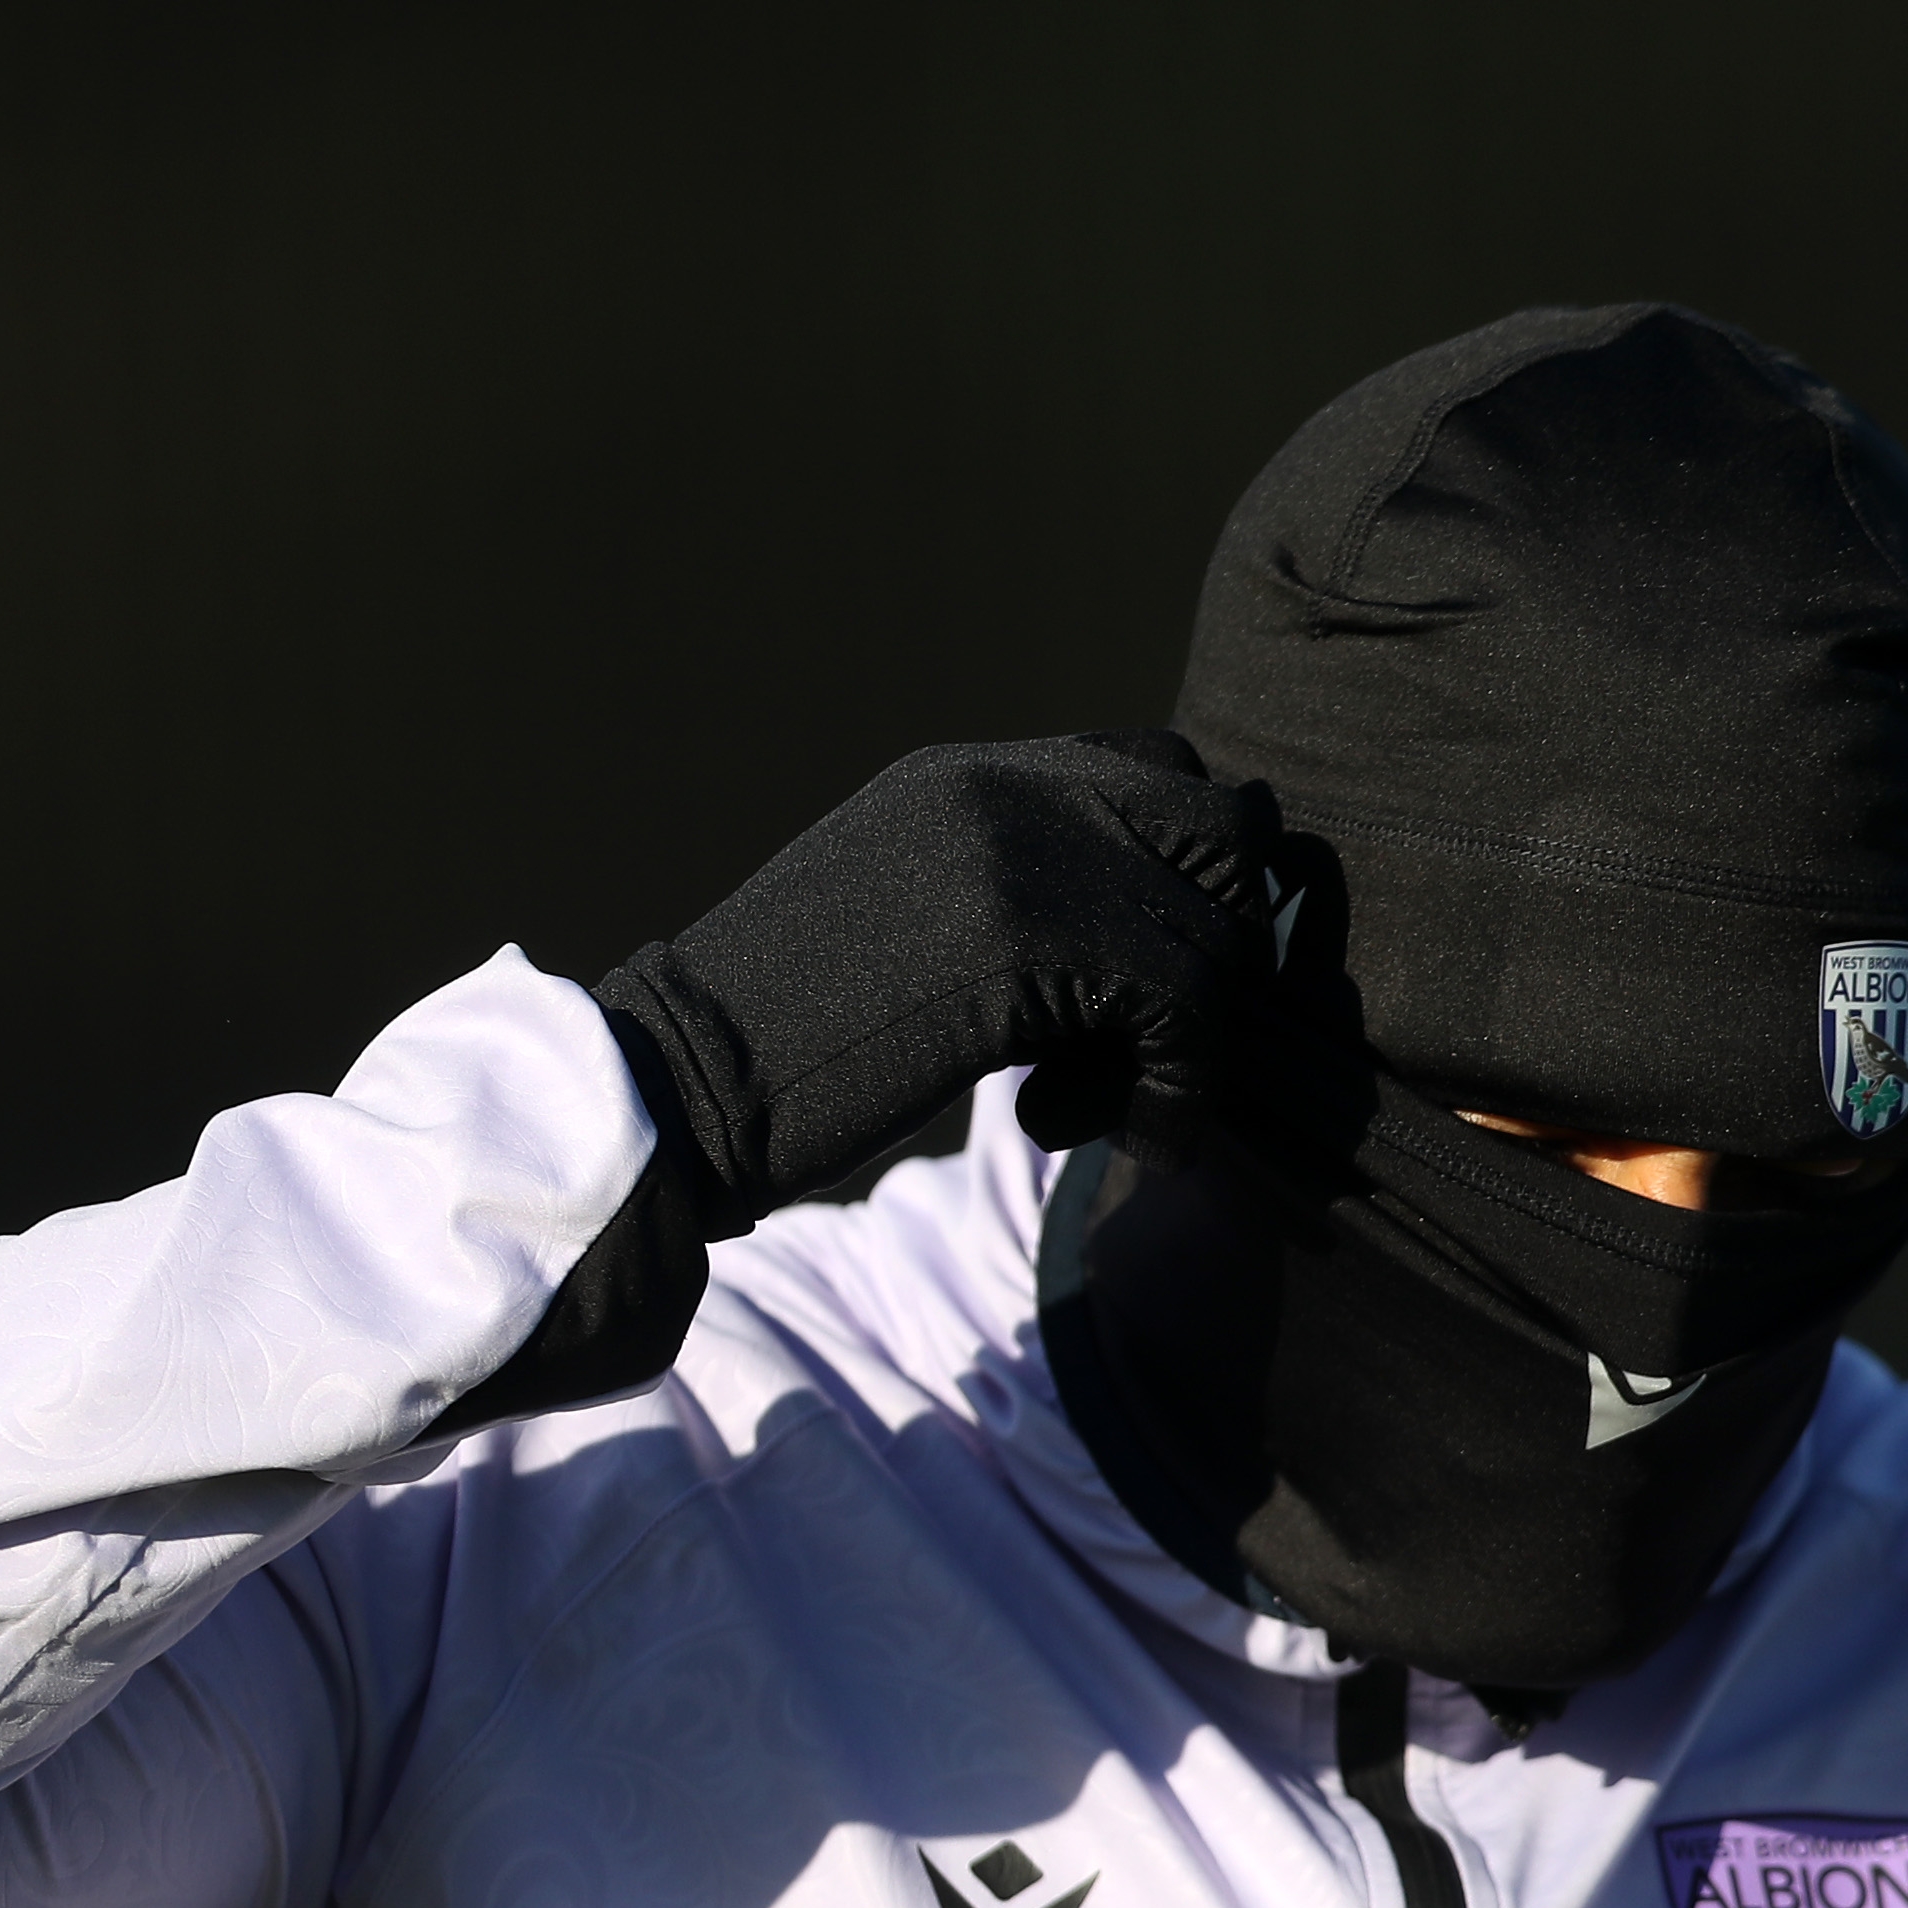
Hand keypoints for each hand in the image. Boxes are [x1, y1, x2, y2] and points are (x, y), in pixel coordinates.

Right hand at [596, 731, 1285, 1229]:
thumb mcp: (905, 918)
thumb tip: (1141, 944)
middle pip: (1225, 829)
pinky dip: (1175, 1094)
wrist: (683, 1080)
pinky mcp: (1029, 944)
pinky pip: (1186, 1012)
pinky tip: (1107, 1137)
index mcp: (973, 775)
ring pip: (1217, 934)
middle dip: (1222, 946)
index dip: (1184, 880)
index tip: (1142, 985)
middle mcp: (1009, 787)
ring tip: (1088, 1109)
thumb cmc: (783, 1036)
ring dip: (1187, 1047)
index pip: (1161, 769)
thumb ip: (1013, 894)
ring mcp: (1022, 855)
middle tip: (1152, 1040)